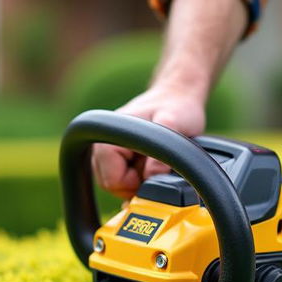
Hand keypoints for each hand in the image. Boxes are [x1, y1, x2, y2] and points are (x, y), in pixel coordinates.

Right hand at [91, 86, 205, 198]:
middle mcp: (102, 144)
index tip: (152, 173)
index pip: (111, 180)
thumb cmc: (177, 106)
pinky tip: (151, 164)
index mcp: (110, 136)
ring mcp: (109, 152)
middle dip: (136, 184)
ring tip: (154, 162)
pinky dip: (139, 178)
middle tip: (156, 168)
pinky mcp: (118, 157)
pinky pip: (123, 179)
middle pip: (111, 185)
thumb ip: (162, 153)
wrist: (178, 96)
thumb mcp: (175, 125)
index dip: (134, 184)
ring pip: (116, 184)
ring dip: (138, 181)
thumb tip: (151, 178)